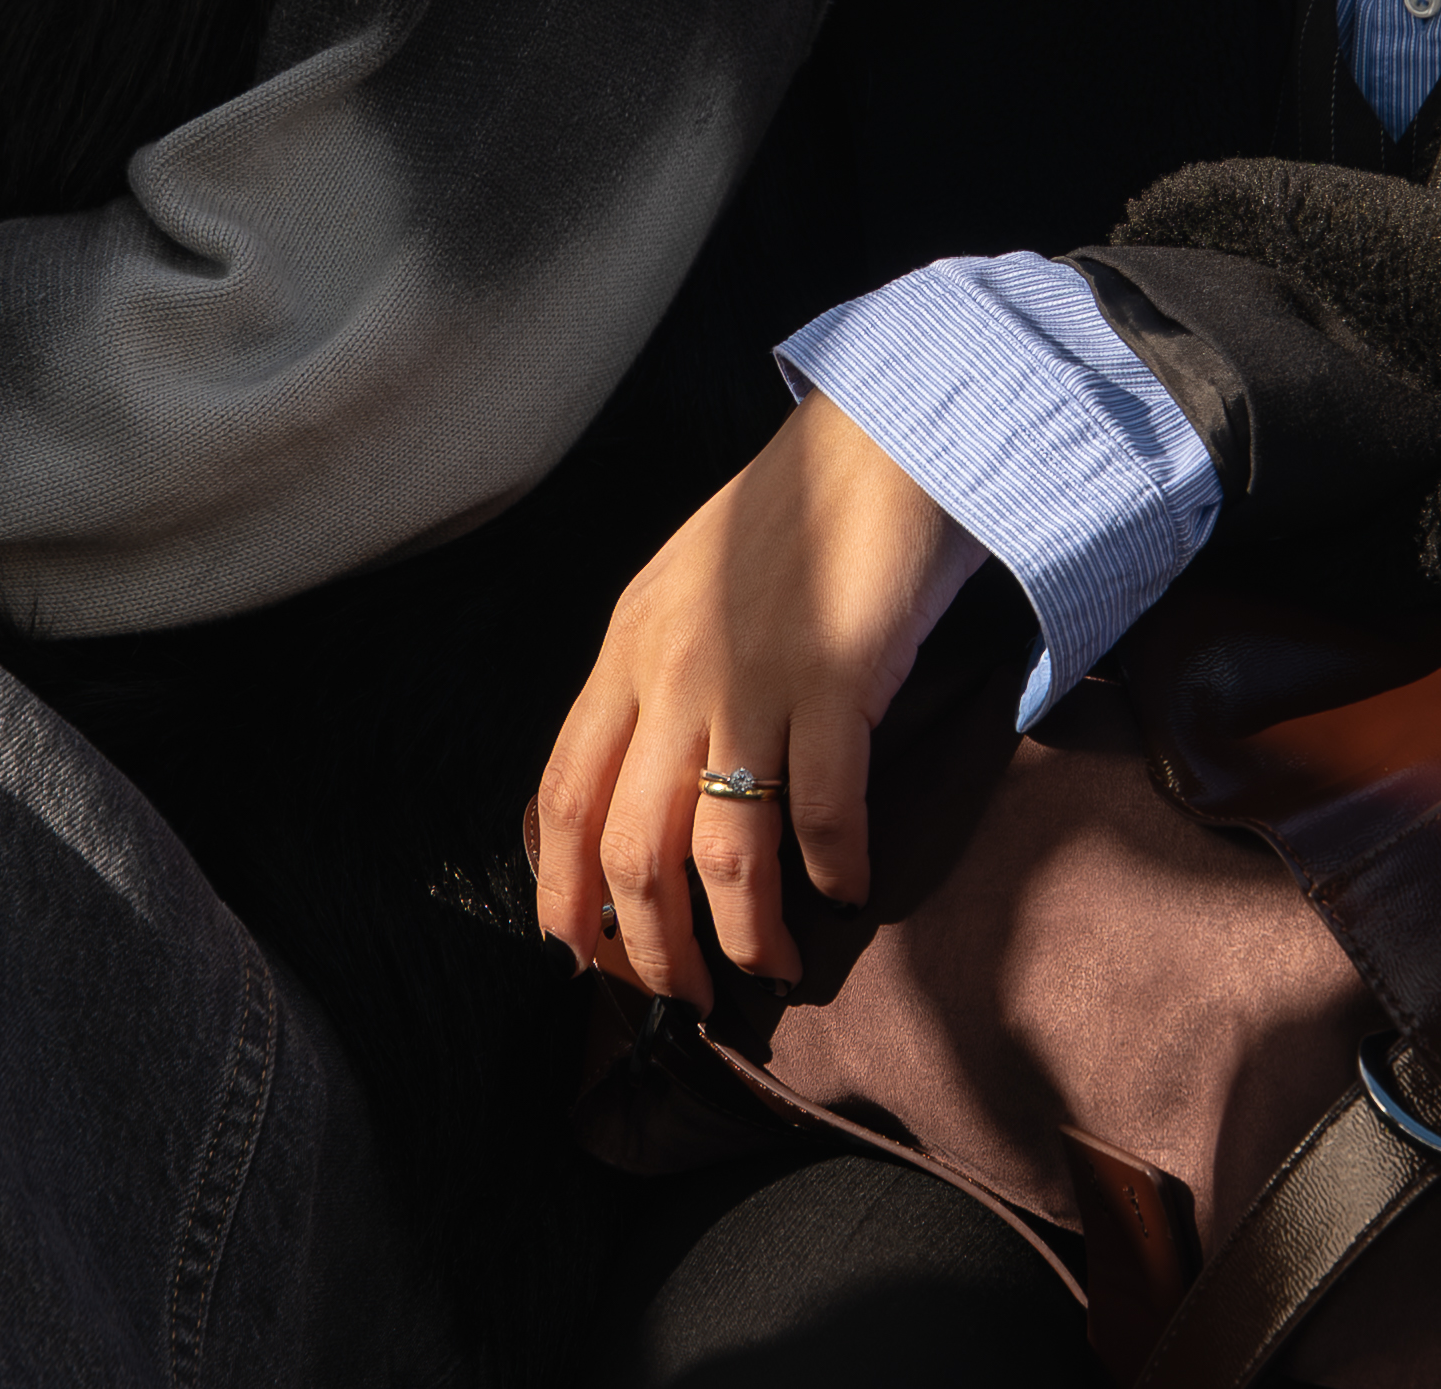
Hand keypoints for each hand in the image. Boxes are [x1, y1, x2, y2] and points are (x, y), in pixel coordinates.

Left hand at [533, 393, 988, 1002]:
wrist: (878, 442)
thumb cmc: (786, 523)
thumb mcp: (683, 594)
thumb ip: (651, 682)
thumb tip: (633, 803)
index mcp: (626, 650)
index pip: (562, 799)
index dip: (564, 896)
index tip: (584, 960)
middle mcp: (673, 670)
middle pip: (630, 849)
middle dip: (651, 950)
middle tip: (686, 996)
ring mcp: (753, 676)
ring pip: (721, 852)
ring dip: (743, 935)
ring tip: (771, 968)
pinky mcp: (836, 678)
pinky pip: (823, 811)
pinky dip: (833, 869)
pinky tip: (847, 890)